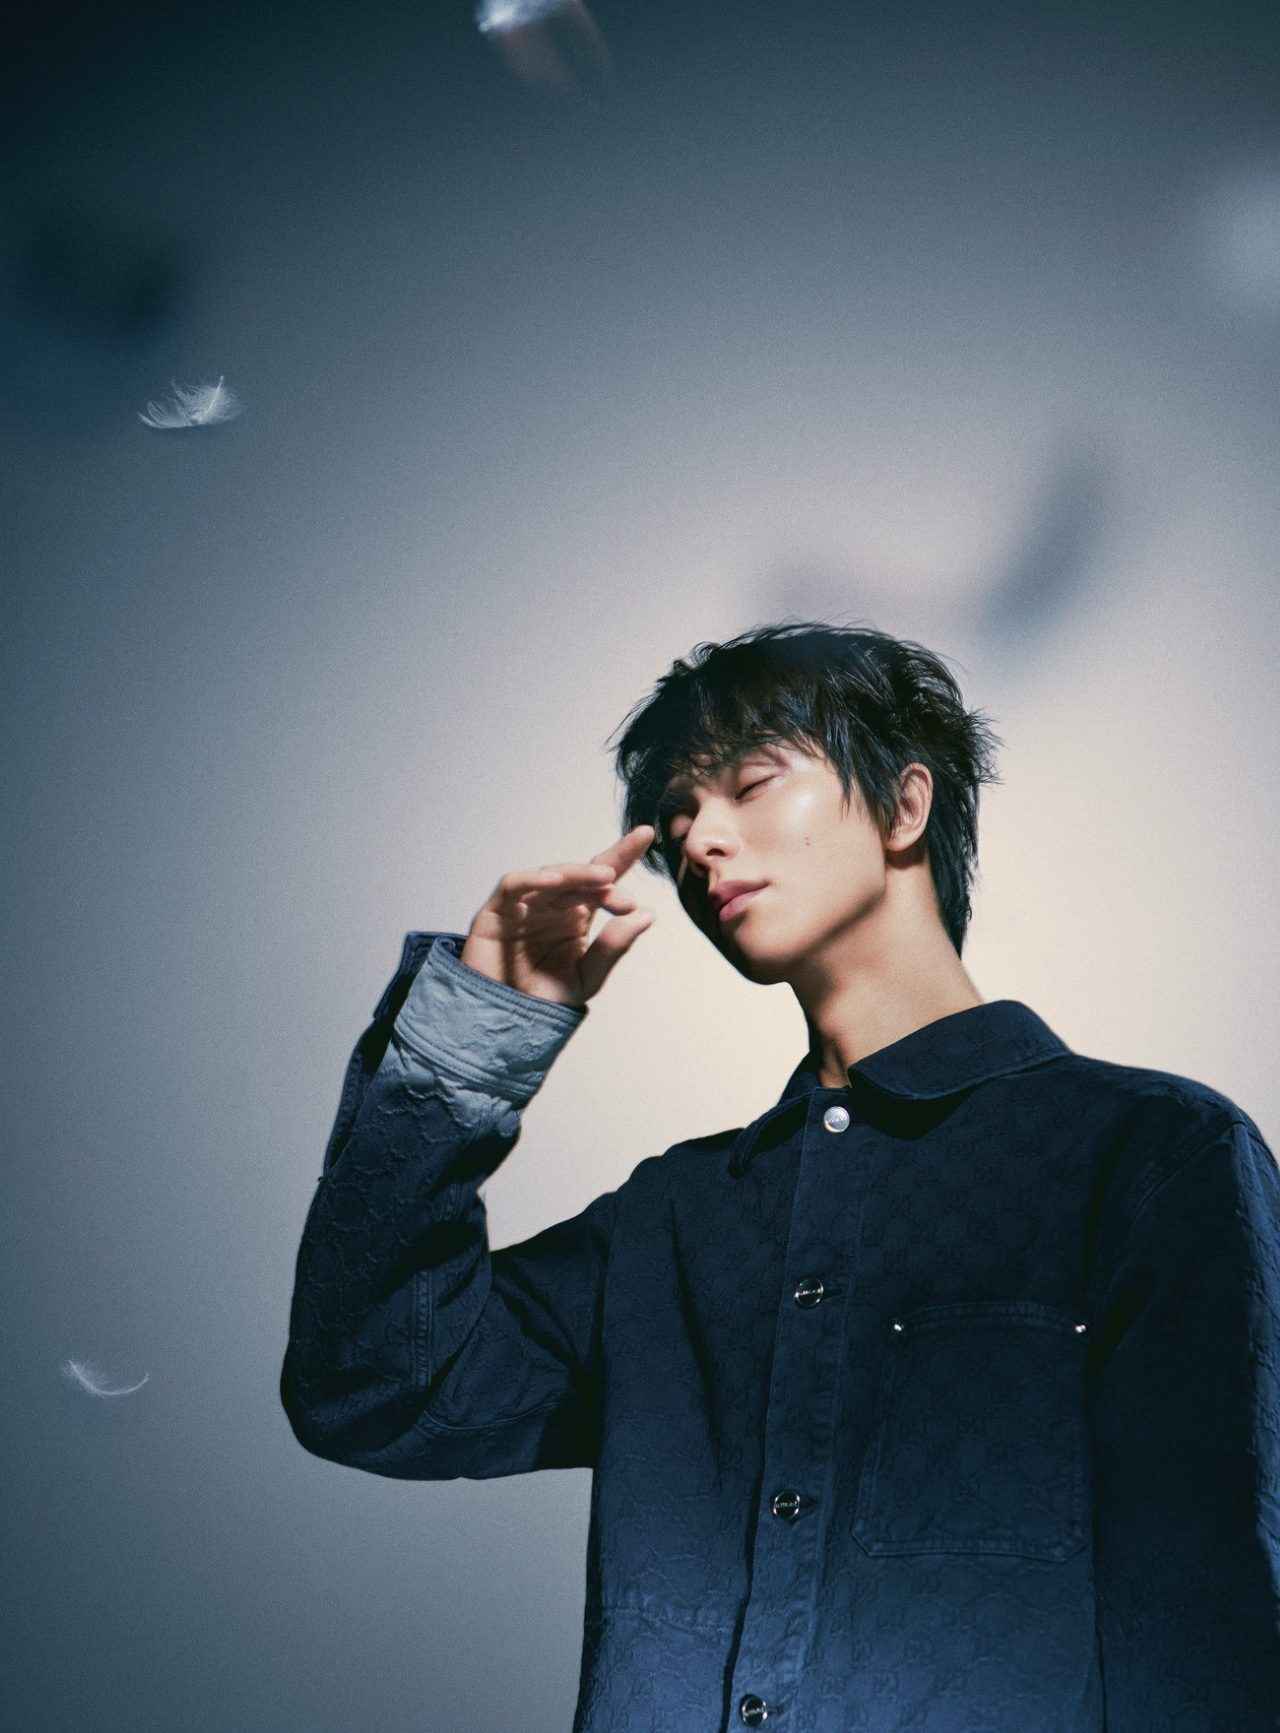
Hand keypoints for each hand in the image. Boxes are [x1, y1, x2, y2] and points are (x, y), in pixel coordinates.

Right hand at [459, 825, 657, 1008]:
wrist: (503, 1024)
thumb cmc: (542, 1000)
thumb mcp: (587, 977)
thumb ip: (613, 948)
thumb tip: (646, 915)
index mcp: (577, 915)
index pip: (603, 881)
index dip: (623, 855)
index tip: (646, 836)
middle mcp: (553, 905)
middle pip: (580, 874)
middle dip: (602, 870)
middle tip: (618, 877)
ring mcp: (525, 905)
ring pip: (552, 876)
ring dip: (576, 874)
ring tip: (603, 880)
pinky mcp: (496, 911)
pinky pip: (514, 885)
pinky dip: (532, 879)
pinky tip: (554, 881)